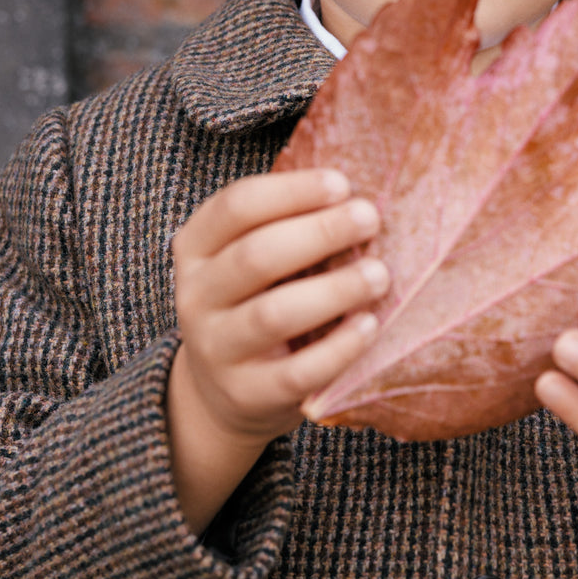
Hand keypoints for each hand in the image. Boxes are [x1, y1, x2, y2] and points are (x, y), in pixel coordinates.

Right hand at [167, 168, 388, 530]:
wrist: (223, 392)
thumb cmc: (257, 303)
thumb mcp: (253, 261)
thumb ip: (288, 227)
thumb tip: (358, 196)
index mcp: (197, 247)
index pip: (237, 206)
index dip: (292, 191)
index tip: (343, 184)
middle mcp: (197, 296)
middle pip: (256, 255)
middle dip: (320, 232)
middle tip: (370, 219)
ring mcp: (217, 349)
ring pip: (274, 314)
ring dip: (334, 290)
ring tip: (380, 275)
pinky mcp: (248, 393)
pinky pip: (297, 371)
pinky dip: (339, 348)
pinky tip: (369, 325)